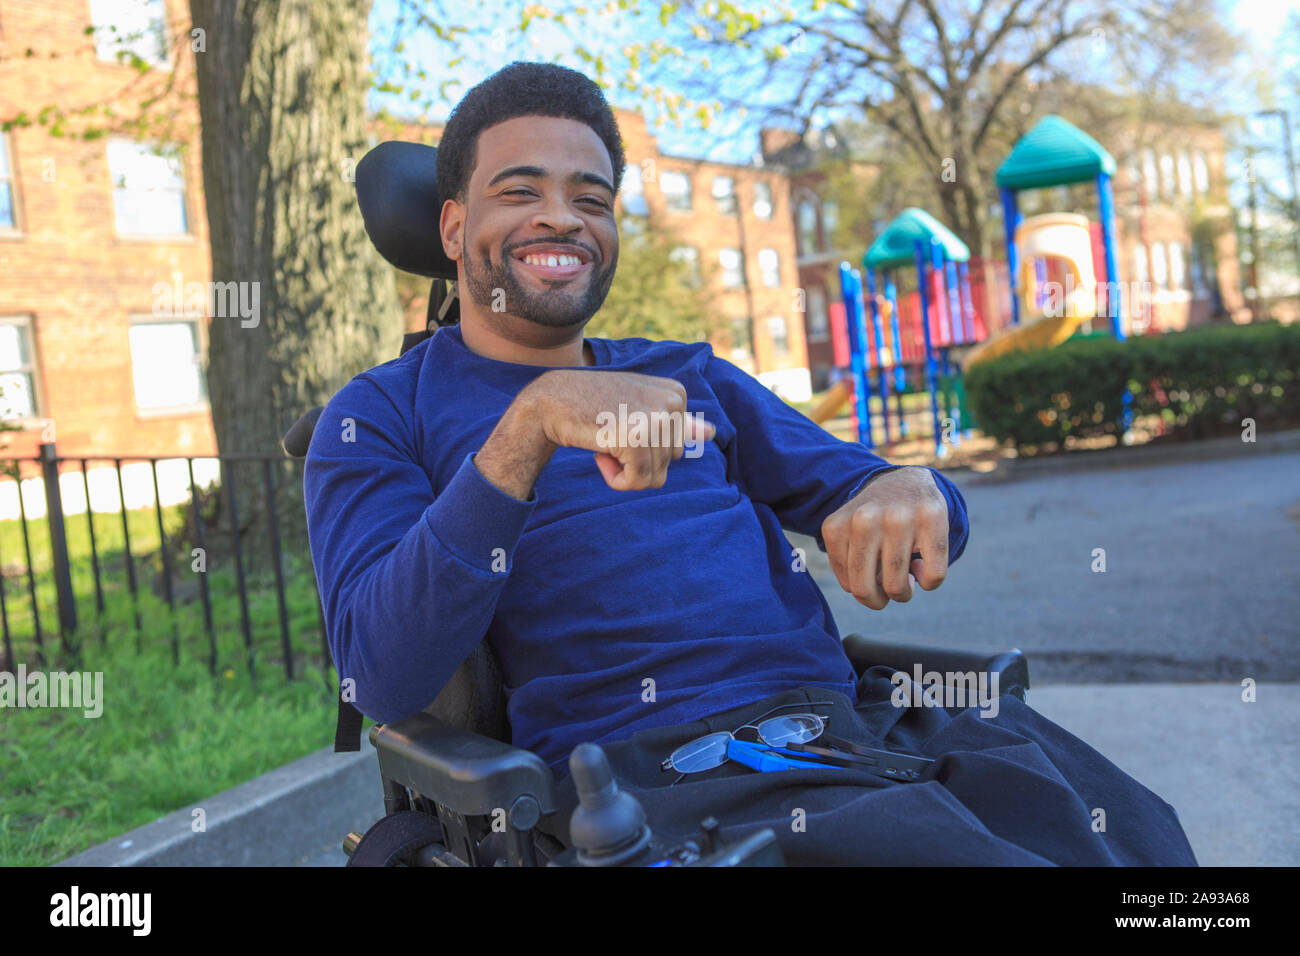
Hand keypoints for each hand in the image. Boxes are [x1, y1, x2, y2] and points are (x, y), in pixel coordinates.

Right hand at [479, 370, 714, 495]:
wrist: (551, 401)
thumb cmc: (593, 405)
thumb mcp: (638, 408)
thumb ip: (675, 423)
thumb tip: (712, 433)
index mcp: (677, 393)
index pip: (678, 446)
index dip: (647, 446)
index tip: (621, 422)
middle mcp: (672, 403)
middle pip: (670, 462)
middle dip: (637, 458)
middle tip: (609, 430)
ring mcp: (655, 420)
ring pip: (655, 476)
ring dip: (625, 469)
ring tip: (604, 438)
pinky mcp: (636, 440)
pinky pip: (637, 483)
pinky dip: (616, 479)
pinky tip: (600, 453)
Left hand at [819, 466, 949, 609]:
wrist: (907, 481)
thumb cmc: (876, 522)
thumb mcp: (849, 538)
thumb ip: (852, 569)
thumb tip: (881, 593)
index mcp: (837, 528)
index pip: (849, 585)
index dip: (865, 590)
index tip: (874, 574)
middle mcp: (864, 520)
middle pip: (865, 589)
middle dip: (880, 600)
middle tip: (890, 588)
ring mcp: (898, 517)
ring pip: (897, 586)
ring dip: (905, 592)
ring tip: (908, 572)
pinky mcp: (930, 516)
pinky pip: (933, 575)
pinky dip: (930, 582)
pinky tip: (923, 566)